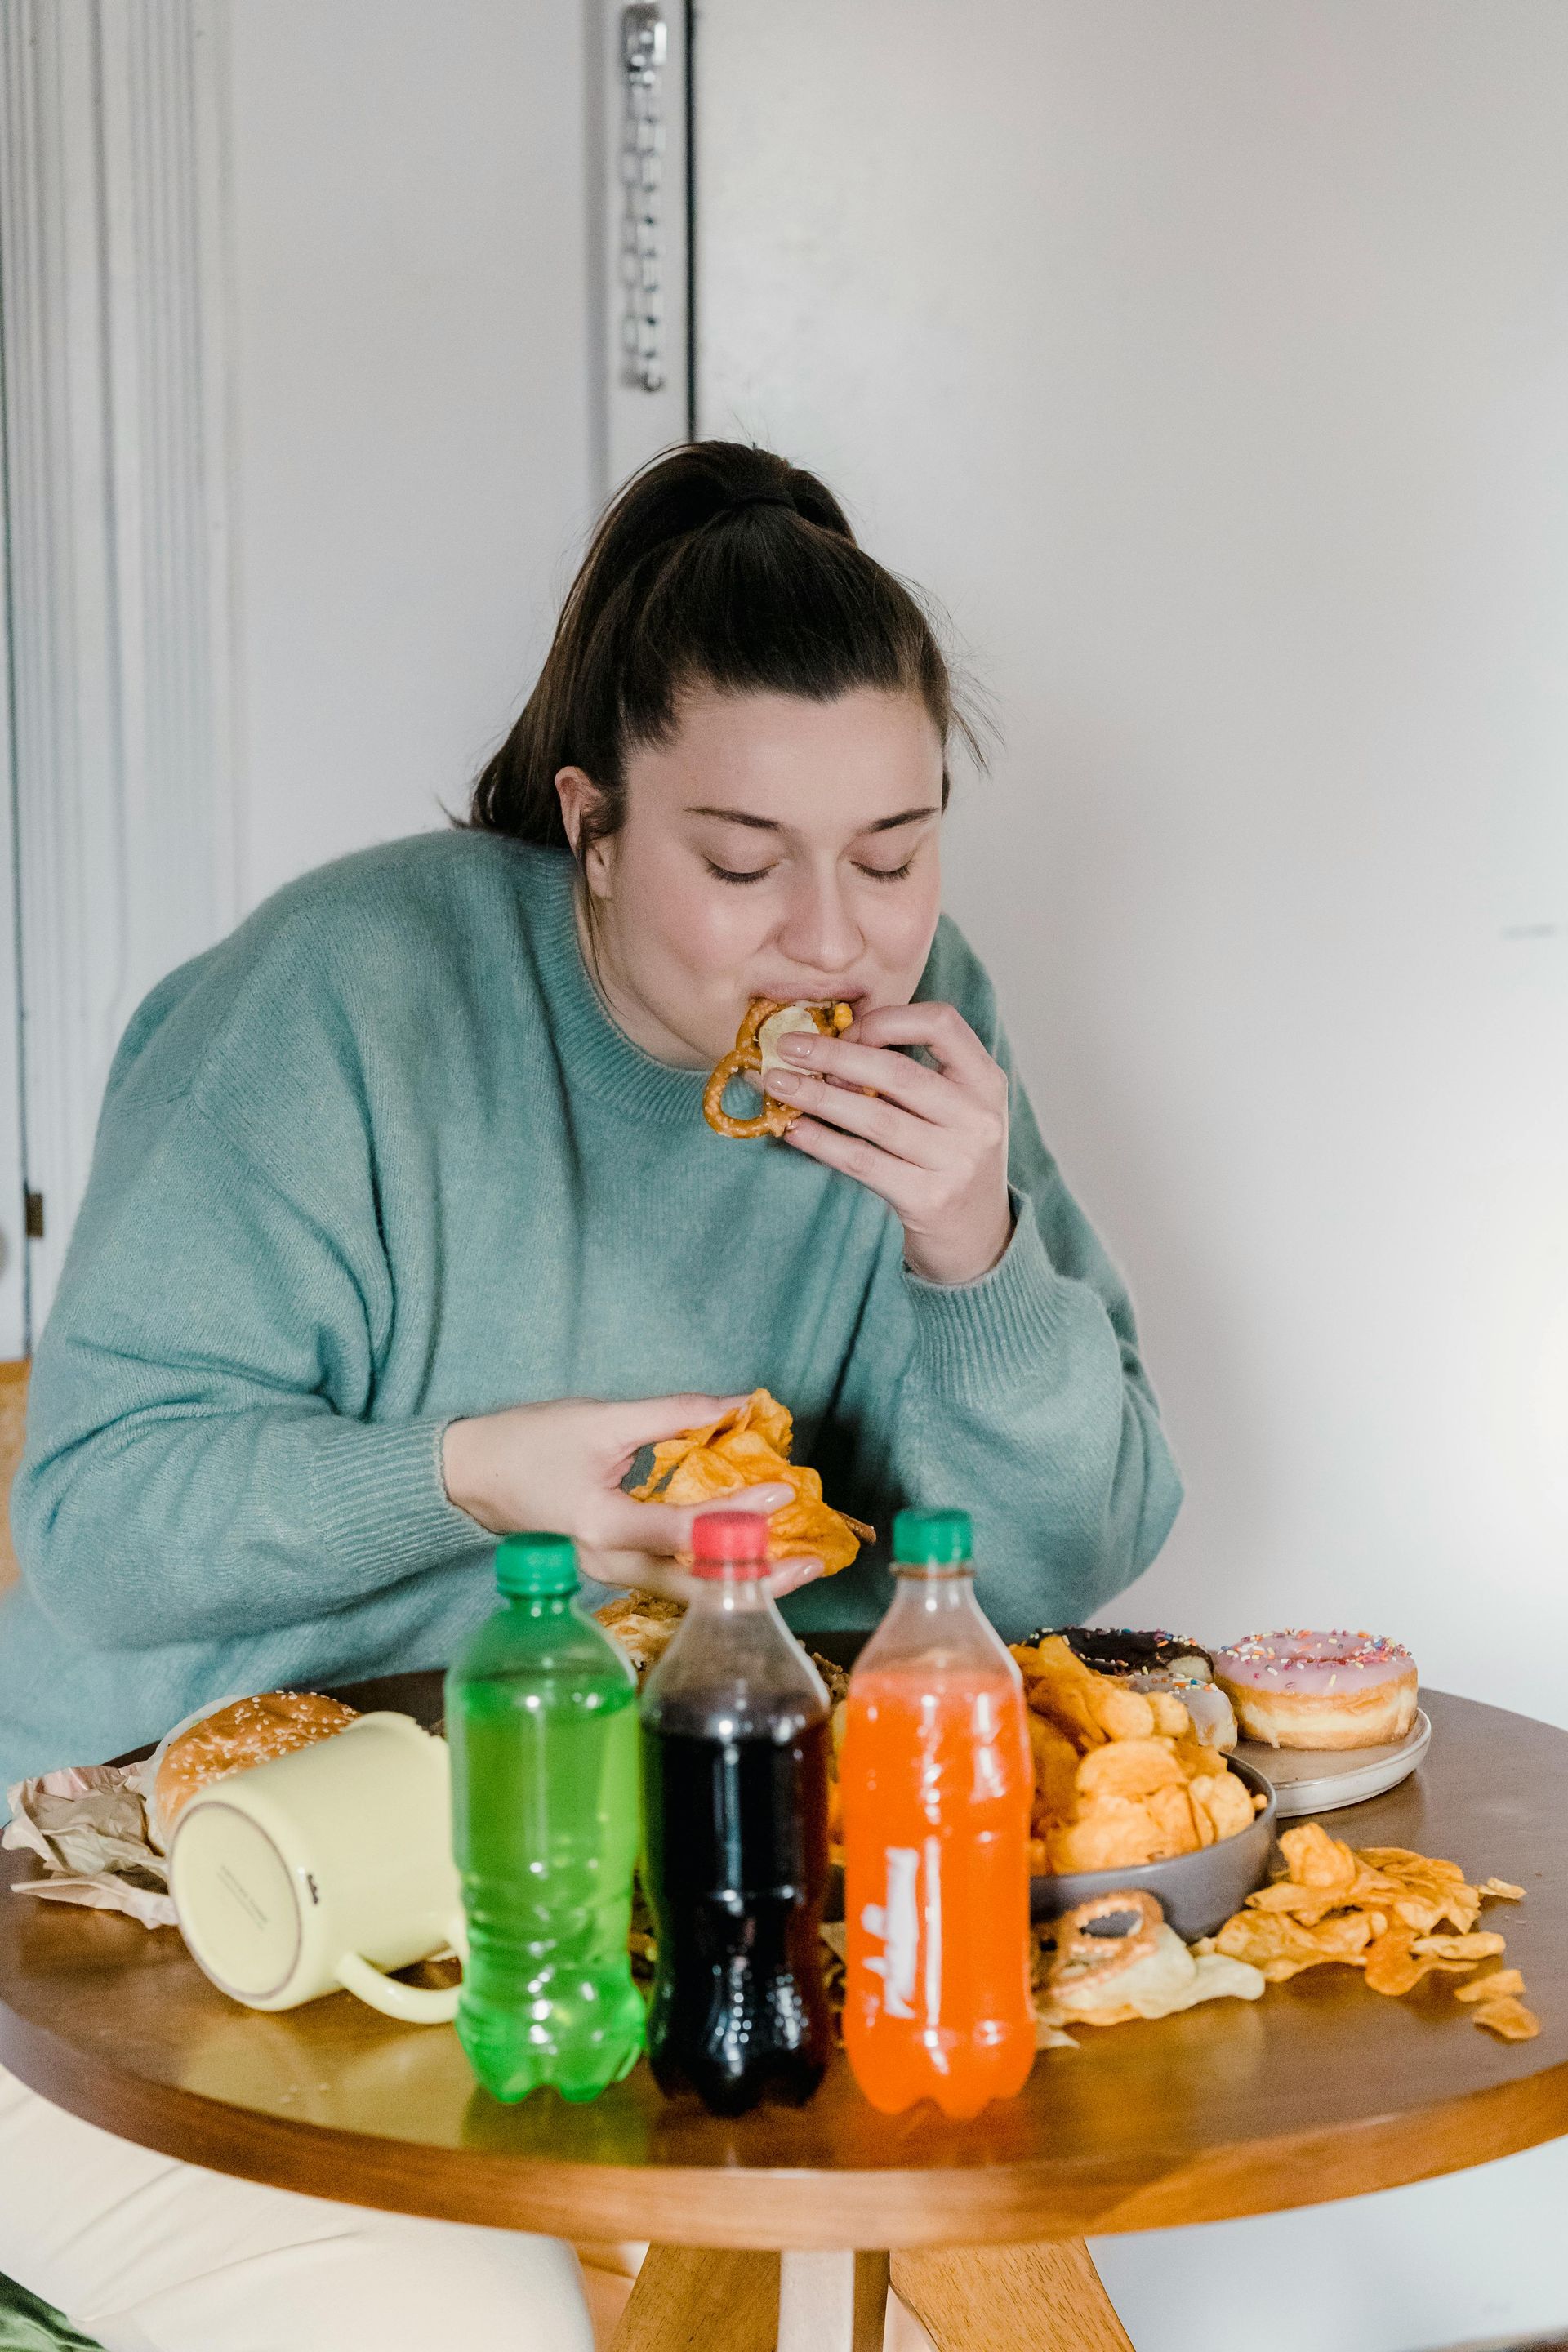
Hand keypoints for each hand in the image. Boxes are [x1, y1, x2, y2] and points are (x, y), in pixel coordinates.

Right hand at [440, 1393, 822, 1601]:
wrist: (470, 1476)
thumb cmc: (527, 1443)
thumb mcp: (600, 1419)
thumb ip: (671, 1414)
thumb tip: (736, 1404)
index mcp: (602, 1525)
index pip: (685, 1527)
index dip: (739, 1512)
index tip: (784, 1492)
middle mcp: (607, 1562)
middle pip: (694, 1584)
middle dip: (756, 1577)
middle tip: (811, 1564)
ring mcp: (609, 1573)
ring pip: (685, 1590)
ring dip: (740, 1580)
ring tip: (793, 1568)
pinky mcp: (613, 1569)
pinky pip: (671, 1580)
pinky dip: (713, 1572)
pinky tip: (748, 1559)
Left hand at [766, 1002, 1014, 1285]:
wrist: (978, 1236)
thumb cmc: (952, 1157)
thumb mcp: (955, 1107)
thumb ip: (912, 1074)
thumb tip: (828, 1047)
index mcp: (986, 1080)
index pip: (941, 1023)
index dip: (888, 1019)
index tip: (846, 1029)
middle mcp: (979, 1118)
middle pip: (898, 1072)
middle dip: (833, 1054)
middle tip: (786, 1047)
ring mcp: (957, 1161)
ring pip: (875, 1117)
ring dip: (817, 1097)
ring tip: (778, 1084)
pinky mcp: (929, 1199)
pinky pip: (862, 1162)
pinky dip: (822, 1142)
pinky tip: (793, 1130)